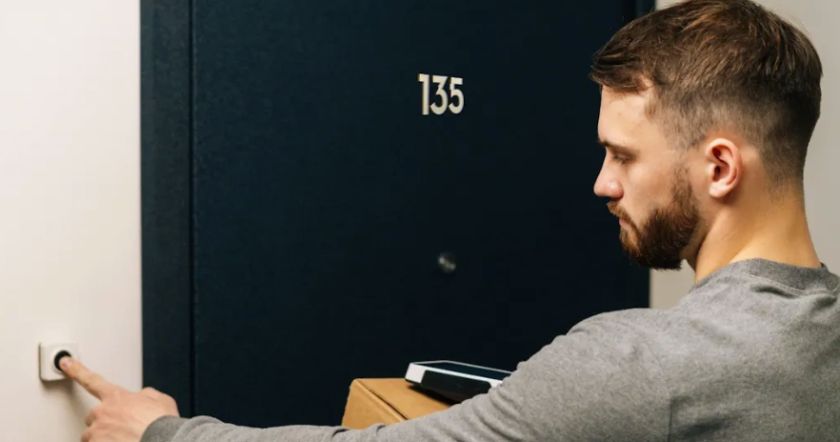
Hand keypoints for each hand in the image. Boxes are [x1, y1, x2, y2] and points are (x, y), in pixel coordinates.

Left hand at [59, 356, 179, 441]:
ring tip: (123, 439)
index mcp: (117, 397)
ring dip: (103, 438)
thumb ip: (145, 395)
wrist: (162, 440)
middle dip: (104, 421)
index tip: (65, 363)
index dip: (77, 370)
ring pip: (92, 436)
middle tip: (122, 429)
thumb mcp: (160, 399)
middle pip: (93, 416)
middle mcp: (102, 412)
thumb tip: (141, 397)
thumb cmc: (162, 424)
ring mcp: (97, 432)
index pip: (93, 380)